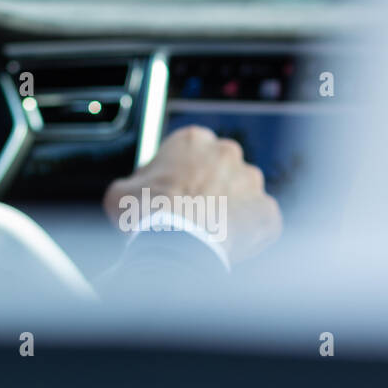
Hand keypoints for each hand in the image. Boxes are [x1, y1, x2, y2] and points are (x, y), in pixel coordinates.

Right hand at [102, 125, 281, 264]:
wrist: (175, 247)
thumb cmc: (146, 214)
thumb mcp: (120, 190)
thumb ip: (136, 181)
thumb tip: (137, 189)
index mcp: (193, 140)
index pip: (191, 152)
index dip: (181, 174)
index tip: (173, 192)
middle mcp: (227, 153)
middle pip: (220, 169)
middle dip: (210, 188)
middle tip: (192, 213)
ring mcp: (251, 182)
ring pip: (242, 194)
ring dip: (230, 209)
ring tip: (209, 233)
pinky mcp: (267, 212)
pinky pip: (258, 222)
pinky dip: (246, 233)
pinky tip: (225, 245)